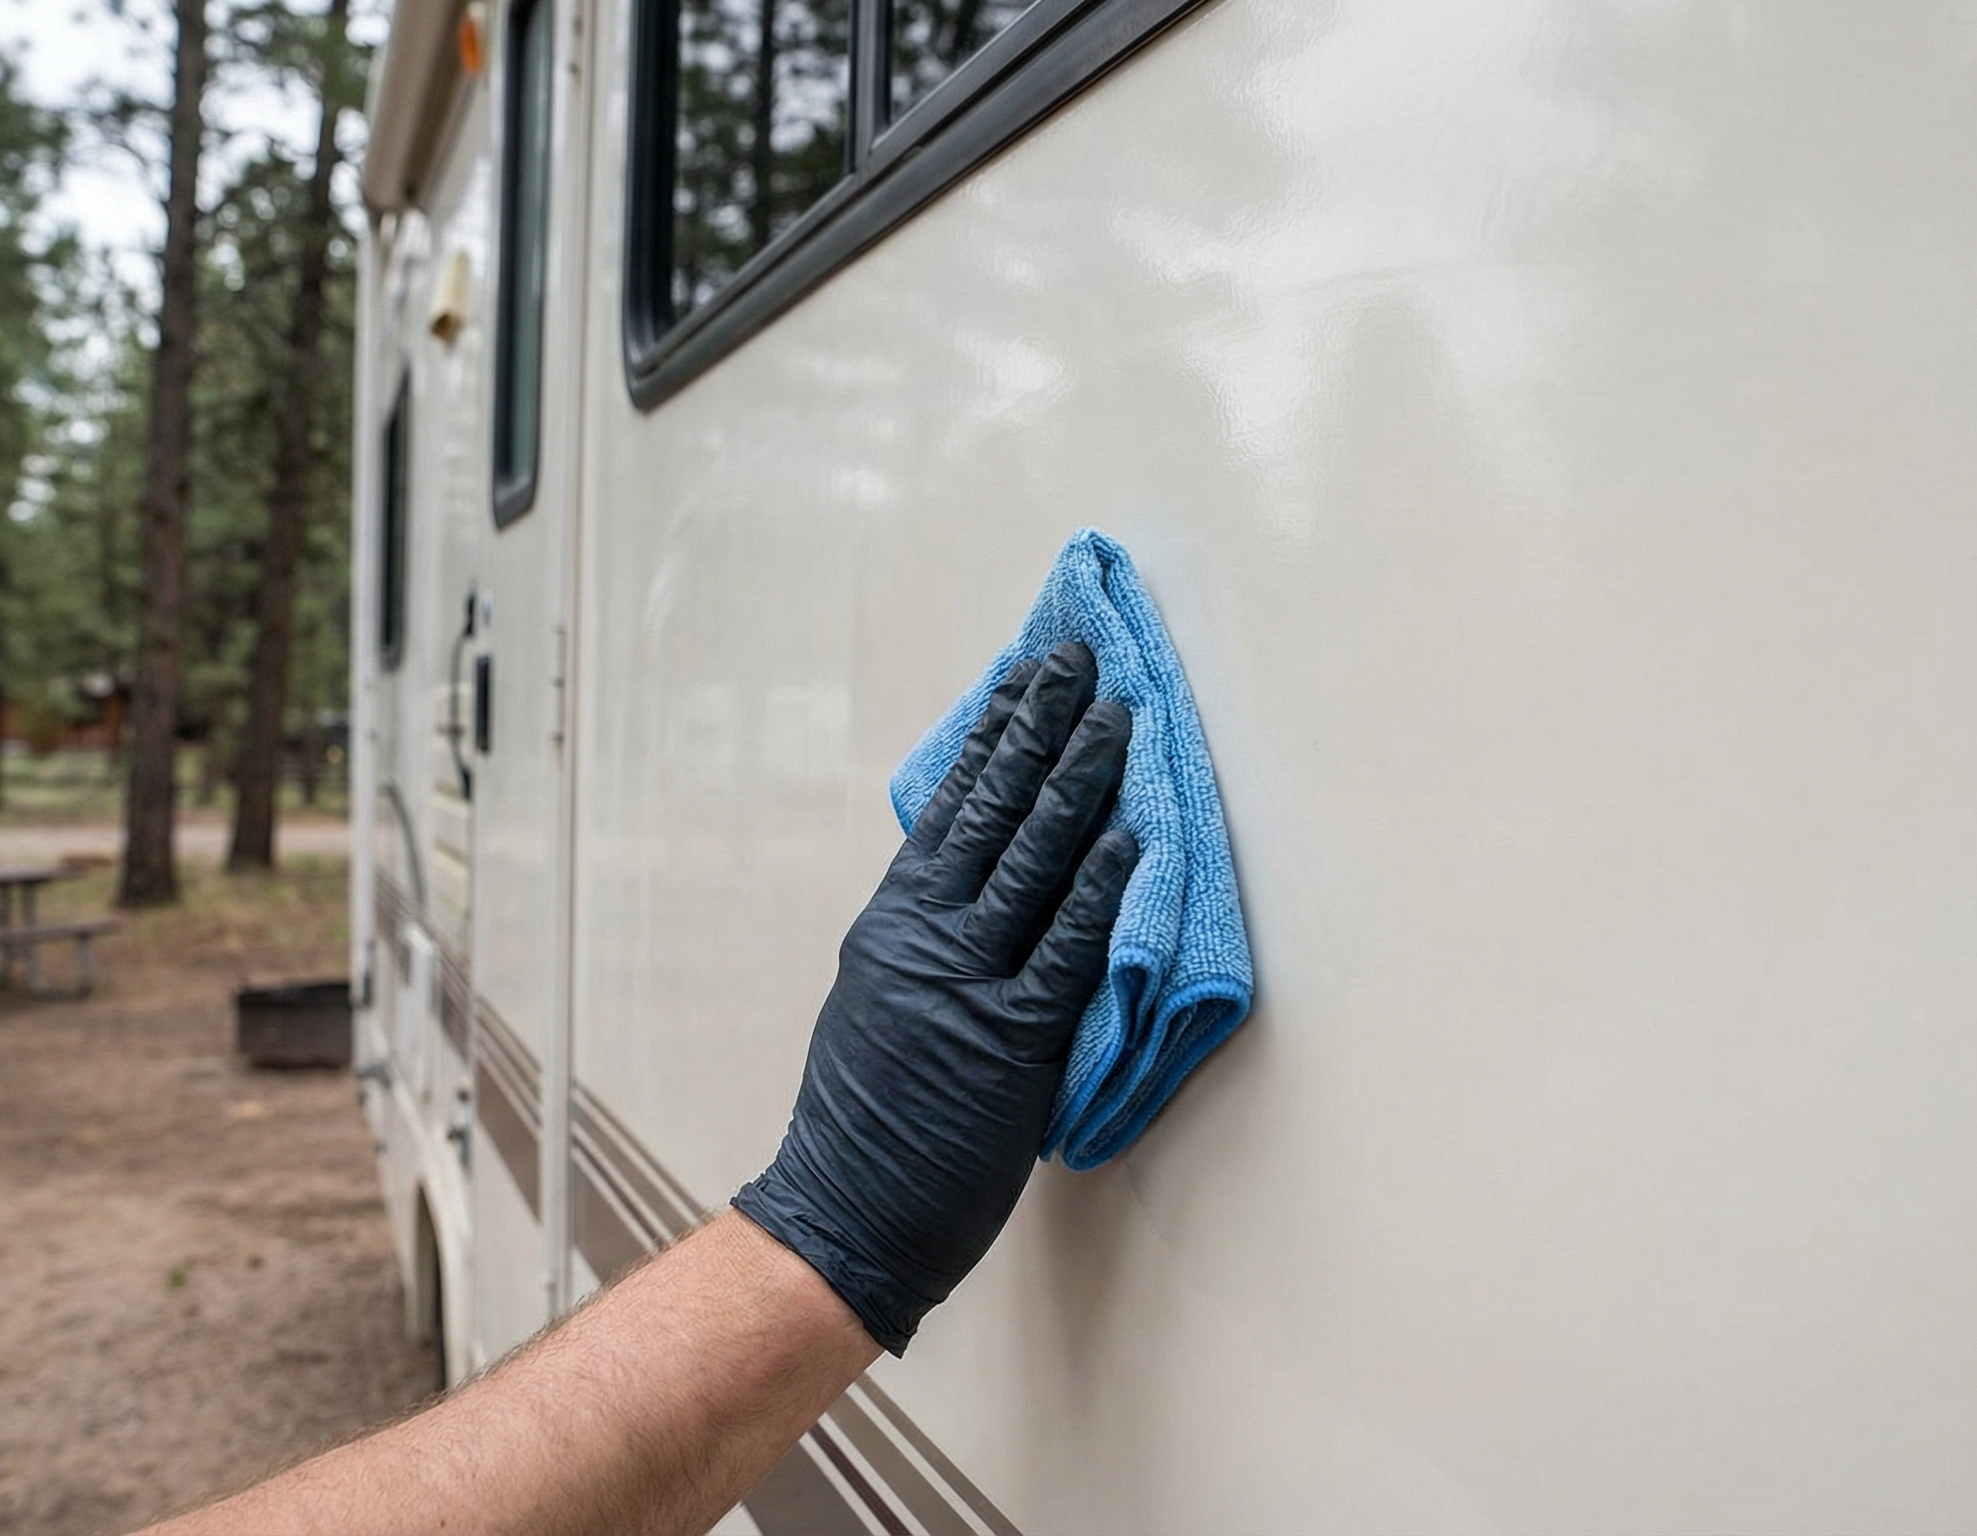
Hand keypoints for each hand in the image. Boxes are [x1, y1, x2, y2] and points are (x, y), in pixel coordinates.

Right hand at [735, 641, 1134, 1353]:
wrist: (844, 1214)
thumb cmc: (864, 1121)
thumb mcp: (876, 1000)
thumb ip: (924, 937)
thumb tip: (972, 878)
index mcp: (890, 923)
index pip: (948, 806)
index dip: (993, 736)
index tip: (1023, 679)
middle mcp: (923, 938)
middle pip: (992, 810)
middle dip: (1041, 728)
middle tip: (1078, 664)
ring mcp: (966, 985)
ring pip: (1033, 861)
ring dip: (1081, 784)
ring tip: (1117, 719)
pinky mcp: (1011, 1042)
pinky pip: (1065, 950)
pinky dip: (1101, 891)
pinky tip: (1132, 840)